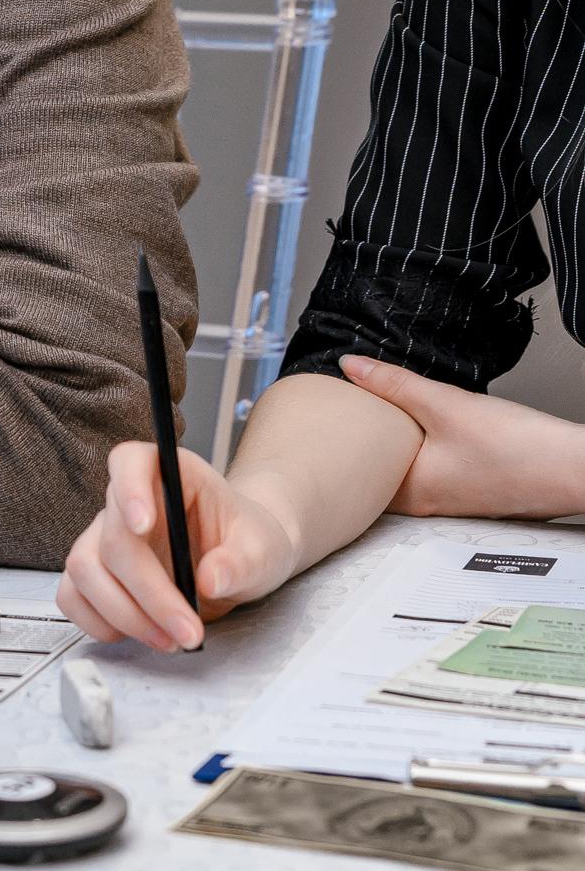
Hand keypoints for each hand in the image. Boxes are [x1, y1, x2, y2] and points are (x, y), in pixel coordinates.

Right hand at [58, 442, 300, 651]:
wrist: (242, 564)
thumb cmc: (248, 542)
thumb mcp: (262, 548)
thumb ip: (241, 561)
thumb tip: (210, 579)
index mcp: (169, 476)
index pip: (130, 462)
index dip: (129, 489)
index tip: (143, 524)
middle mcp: (128, 503)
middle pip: (113, 540)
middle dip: (149, 594)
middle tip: (187, 630)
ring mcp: (105, 538)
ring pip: (85, 571)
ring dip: (125, 614)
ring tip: (170, 639)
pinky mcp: (96, 574)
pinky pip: (73, 597)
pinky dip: (99, 623)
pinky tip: (138, 634)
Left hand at [342, 356, 584, 518]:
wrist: (573, 469)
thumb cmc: (518, 448)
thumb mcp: (446, 404)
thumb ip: (394, 384)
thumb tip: (350, 366)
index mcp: (411, 492)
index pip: (352, 478)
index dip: (331, 451)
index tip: (312, 425)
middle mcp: (425, 504)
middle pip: (374, 476)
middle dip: (356, 449)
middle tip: (334, 418)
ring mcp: (448, 500)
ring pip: (402, 473)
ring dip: (388, 450)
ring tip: (370, 419)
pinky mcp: (469, 490)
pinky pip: (429, 471)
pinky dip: (417, 452)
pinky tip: (422, 433)